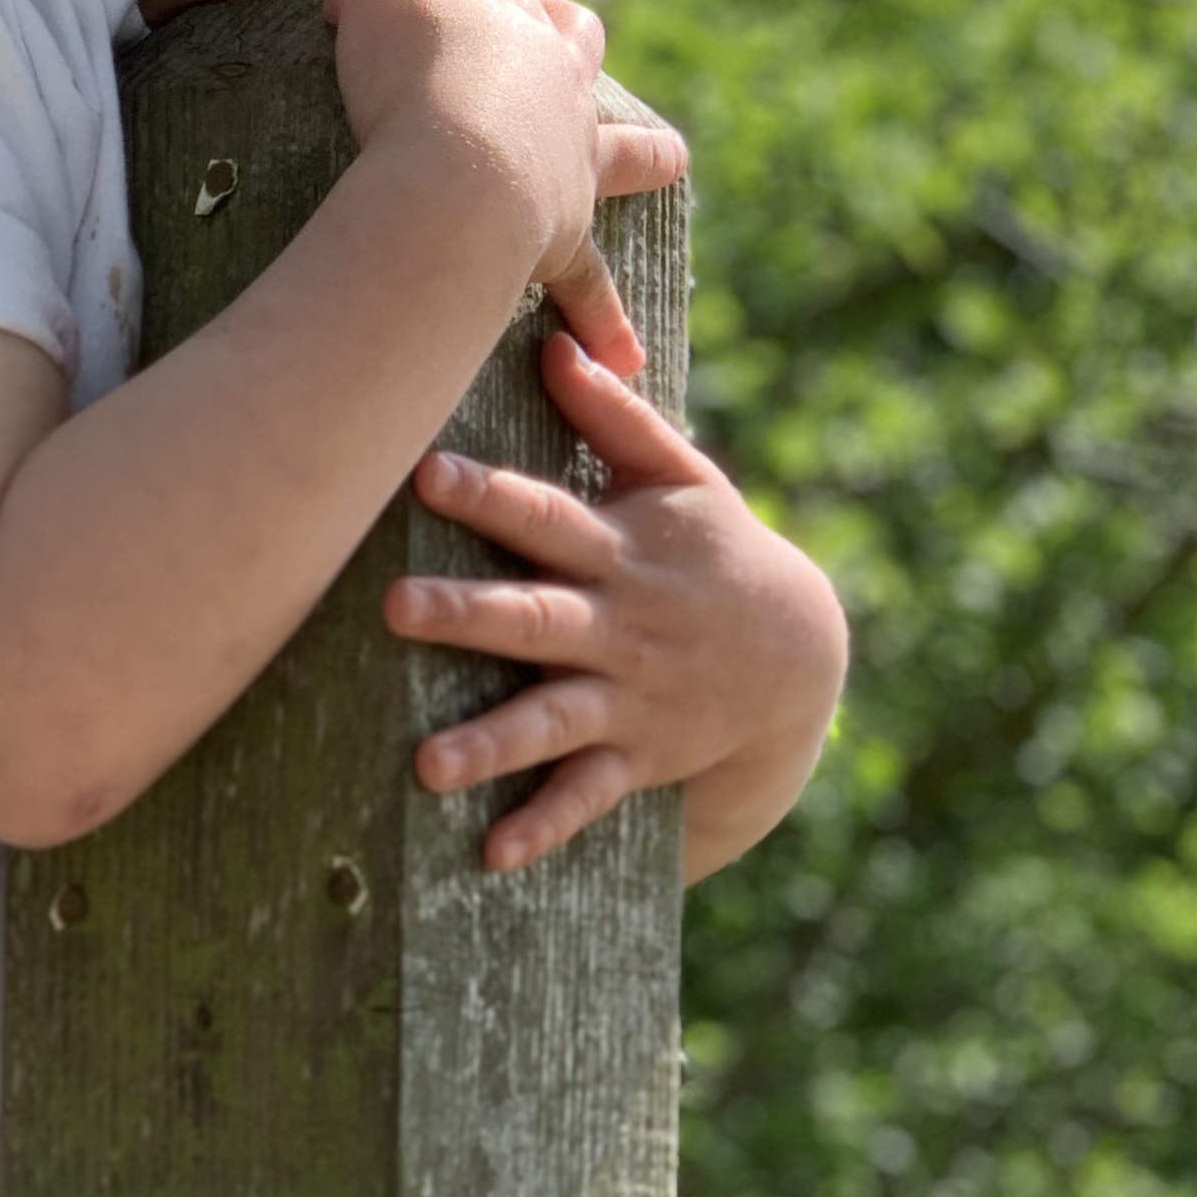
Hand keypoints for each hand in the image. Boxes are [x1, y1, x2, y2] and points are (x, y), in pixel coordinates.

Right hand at [324, 0, 687, 378]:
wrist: (454, 174)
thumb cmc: (407, 77)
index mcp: (511, 17)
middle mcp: (555, 81)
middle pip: (575, 35)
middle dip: (559, 27)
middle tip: (540, 31)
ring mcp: (568, 158)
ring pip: (625, 148)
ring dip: (644, 153)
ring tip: (668, 160)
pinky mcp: (562, 235)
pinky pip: (589, 283)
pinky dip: (604, 319)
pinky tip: (624, 358)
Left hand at [382, 331, 849, 881]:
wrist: (802, 656)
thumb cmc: (718, 551)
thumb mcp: (685, 479)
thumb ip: (616, 418)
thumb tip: (556, 342)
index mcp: (619, 551)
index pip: (546, 515)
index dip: (489, 493)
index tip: (423, 471)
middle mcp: (618, 626)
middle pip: (535, 617)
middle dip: (468, 613)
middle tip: (393, 608)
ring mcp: (628, 697)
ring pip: (552, 720)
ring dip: (491, 742)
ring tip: (426, 766)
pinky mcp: (637, 757)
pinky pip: (587, 797)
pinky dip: (543, 827)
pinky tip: (489, 854)